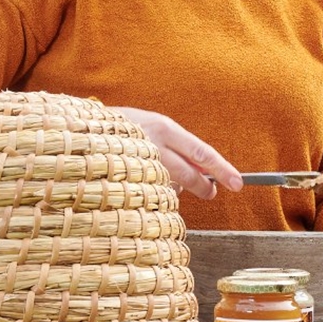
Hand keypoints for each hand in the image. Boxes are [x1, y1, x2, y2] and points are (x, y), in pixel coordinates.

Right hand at [112, 106, 241, 197]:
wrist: (84, 129)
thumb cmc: (127, 129)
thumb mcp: (157, 129)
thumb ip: (181, 148)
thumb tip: (207, 170)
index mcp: (165, 129)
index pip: (202, 153)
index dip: (222, 169)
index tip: (238, 183)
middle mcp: (153, 145)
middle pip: (189, 174)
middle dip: (204, 187)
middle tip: (210, 192)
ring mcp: (137, 163)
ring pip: (169, 185)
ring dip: (173, 187)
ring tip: (159, 175)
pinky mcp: (124, 178)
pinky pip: (150, 192)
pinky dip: (154, 190)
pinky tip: (142, 180)